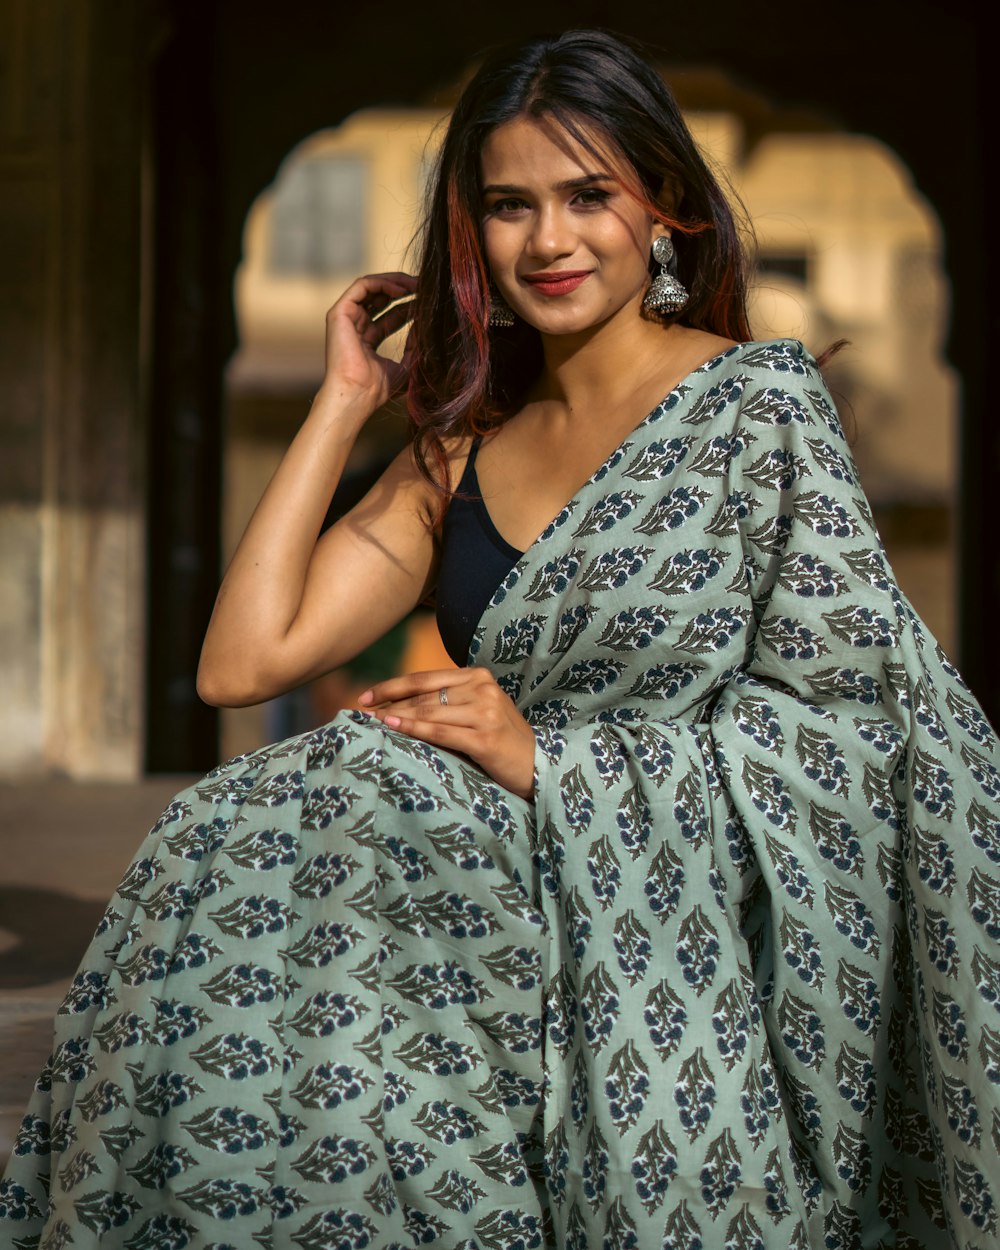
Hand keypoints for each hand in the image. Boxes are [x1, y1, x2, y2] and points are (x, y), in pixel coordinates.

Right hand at [320, 272, 417, 413]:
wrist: (359, 394)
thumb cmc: (379, 389)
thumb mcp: (406, 365)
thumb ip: (415, 345)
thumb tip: (425, 323)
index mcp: (368, 340)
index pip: (391, 315)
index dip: (410, 305)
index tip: (429, 302)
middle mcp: (355, 327)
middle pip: (381, 297)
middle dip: (404, 289)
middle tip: (425, 286)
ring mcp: (346, 319)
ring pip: (372, 286)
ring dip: (396, 282)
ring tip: (417, 285)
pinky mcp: (340, 312)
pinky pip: (363, 285)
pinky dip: (383, 283)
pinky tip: (403, 291)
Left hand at [358, 668, 535, 801]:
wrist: (539, 764)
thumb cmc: (502, 739)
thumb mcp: (479, 710)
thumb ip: (450, 700)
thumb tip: (401, 704)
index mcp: (478, 677)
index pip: (425, 678)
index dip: (392, 686)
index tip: (365, 696)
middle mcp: (482, 689)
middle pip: (423, 695)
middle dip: (388, 703)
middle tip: (360, 711)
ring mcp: (485, 713)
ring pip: (429, 712)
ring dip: (395, 717)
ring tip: (370, 722)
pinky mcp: (485, 739)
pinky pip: (441, 732)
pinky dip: (414, 730)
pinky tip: (392, 728)